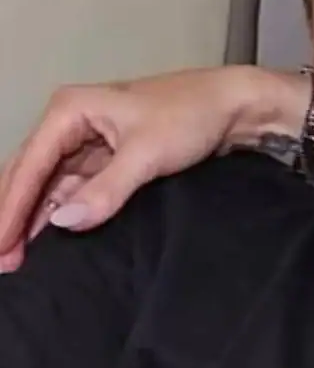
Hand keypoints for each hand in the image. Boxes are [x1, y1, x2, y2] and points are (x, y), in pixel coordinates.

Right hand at [0, 66, 304, 271]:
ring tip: (18, 259)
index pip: (29, 166)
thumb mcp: (148, 154)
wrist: (236, 105)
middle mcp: (71, 122)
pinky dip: (59, 212)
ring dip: (33, 219)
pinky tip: (48, 239)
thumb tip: (62, 221)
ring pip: (48, 185)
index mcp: (71, 110)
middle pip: (29, 175)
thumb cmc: (192, 115)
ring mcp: (88, 140)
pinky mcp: (107, 157)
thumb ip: (105, 190)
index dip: (10, 210)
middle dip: (13, 217)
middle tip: (3, 262)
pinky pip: (72, 188)